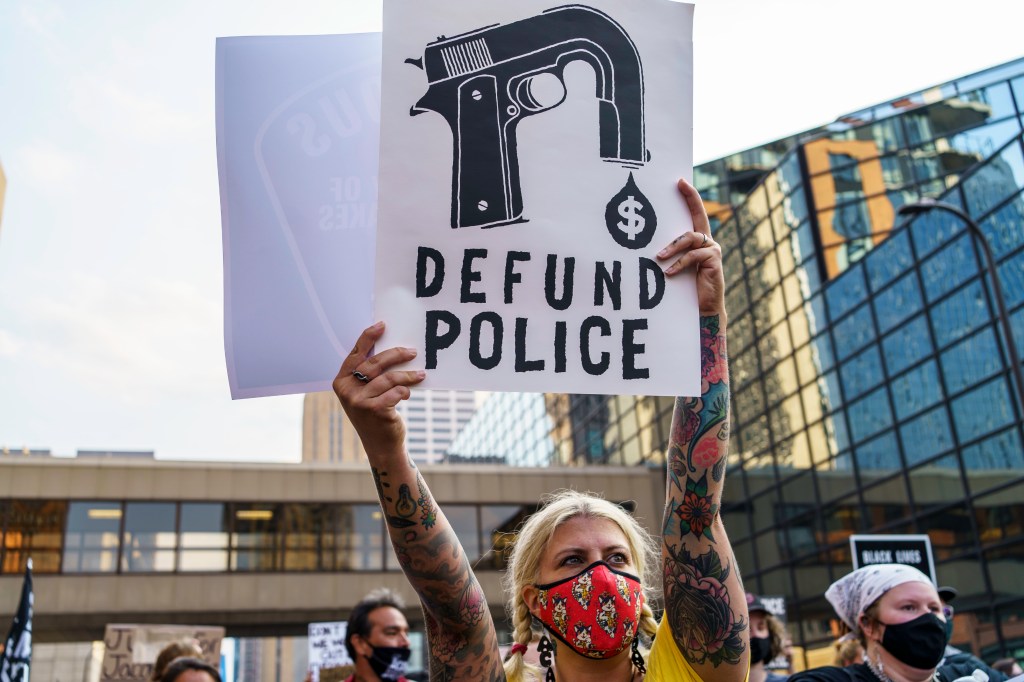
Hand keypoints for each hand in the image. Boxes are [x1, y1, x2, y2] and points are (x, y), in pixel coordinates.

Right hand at [332, 322, 424, 457]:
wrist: (381, 445)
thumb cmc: (375, 413)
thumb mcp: (365, 393)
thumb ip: (369, 375)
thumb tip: (390, 348)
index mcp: (341, 382)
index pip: (355, 354)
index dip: (368, 337)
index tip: (382, 325)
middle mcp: (346, 391)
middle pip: (375, 363)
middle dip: (396, 355)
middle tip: (412, 352)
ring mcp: (359, 401)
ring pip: (389, 378)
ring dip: (408, 375)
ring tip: (420, 375)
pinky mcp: (374, 410)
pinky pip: (396, 391)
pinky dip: (405, 391)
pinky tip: (407, 394)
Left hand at [656, 178, 724, 317]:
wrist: (703, 308)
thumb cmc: (686, 288)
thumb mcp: (675, 266)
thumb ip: (670, 253)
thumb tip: (646, 244)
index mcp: (698, 240)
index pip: (695, 213)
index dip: (690, 196)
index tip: (681, 180)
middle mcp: (708, 241)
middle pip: (698, 216)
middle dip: (690, 198)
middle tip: (679, 184)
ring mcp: (712, 250)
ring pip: (690, 238)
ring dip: (672, 247)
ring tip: (659, 257)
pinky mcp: (714, 260)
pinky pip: (693, 257)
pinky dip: (679, 264)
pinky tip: (669, 273)